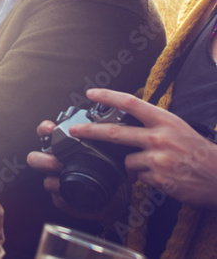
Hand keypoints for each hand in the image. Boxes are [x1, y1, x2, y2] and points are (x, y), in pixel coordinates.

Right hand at [26, 120, 128, 222]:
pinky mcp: (61, 200)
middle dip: (44, 160)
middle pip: (35, 159)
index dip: (45, 130)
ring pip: (46, 181)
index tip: (51, 128)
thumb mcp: (113, 155)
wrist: (115, 198)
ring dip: (54, 182)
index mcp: (64, 148)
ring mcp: (56, 182)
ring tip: (65, 181)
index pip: (47, 133)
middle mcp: (56, 163)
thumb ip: (111, 144)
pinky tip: (72, 196)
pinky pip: (58, 200)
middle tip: (57, 162)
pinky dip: (65, 199)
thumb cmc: (110, 173)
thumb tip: (120, 133)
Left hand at [73, 88, 216, 208]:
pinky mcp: (160, 179)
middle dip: (89, 131)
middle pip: (115, 132)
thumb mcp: (177, 128)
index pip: (130, 103)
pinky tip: (164, 177)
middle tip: (74, 131)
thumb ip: (151, 124)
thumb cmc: (199, 151)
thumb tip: (123, 124)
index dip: (108, 96)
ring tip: (158, 165)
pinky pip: (140, 177)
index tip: (90, 93)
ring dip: (135, 165)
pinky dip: (146, 178)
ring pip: (128, 161)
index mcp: (165, 120)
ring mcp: (159, 159)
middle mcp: (160, 137)